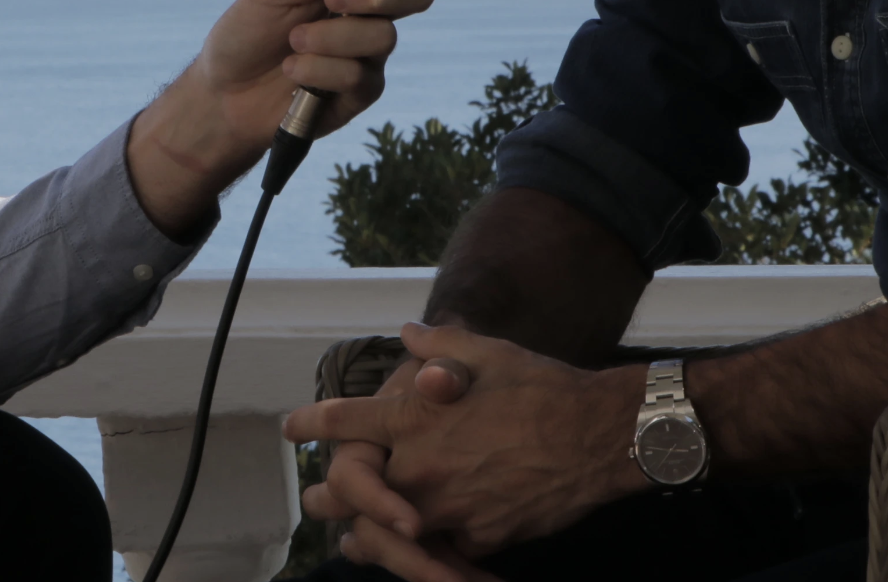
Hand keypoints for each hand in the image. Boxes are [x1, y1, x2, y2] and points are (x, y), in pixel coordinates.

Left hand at [126, 0, 434, 234]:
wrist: (222, 92)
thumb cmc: (247, 32)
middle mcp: (370, 16)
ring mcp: (368, 56)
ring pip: (382, 37)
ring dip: (330, 37)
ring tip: (293, 42)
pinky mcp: (359, 94)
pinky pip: (357, 75)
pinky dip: (318, 70)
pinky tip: (293, 72)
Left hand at [286, 322, 644, 564]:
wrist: (598, 435)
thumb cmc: (541, 386)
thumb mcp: (485, 352)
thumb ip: (438, 345)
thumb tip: (408, 333)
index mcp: (415, 417)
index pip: (345, 422)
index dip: (312, 424)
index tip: (290, 429)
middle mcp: (421, 466)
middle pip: (353, 491)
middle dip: (330, 495)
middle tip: (314, 499)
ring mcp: (449, 507)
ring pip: (391, 533)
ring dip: (369, 537)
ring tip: (353, 543)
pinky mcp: (480, 538)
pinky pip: (445, 549)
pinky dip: (433, 551)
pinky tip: (425, 554)